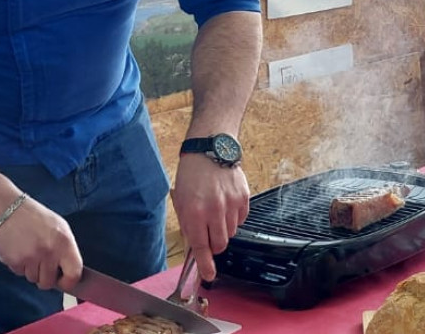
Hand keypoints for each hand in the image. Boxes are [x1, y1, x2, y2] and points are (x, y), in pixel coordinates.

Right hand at [0, 196, 82, 291]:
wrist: (9, 209)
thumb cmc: (37, 218)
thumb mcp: (61, 228)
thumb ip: (66, 250)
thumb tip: (69, 273)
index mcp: (64, 243)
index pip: (73, 274)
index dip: (69, 282)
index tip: (63, 281)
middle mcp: (48, 252)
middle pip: (48, 283)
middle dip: (45, 277)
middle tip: (42, 264)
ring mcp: (30, 257)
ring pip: (32, 279)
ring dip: (31, 270)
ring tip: (29, 252)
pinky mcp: (14, 260)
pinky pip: (19, 273)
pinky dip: (19, 265)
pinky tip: (19, 250)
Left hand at [172, 153, 249, 280]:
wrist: (210, 149)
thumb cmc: (192, 173)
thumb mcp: (181, 200)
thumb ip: (188, 224)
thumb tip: (196, 246)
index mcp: (195, 212)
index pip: (201, 246)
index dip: (205, 264)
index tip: (208, 274)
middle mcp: (214, 210)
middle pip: (220, 244)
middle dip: (214, 245)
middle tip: (208, 234)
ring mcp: (231, 204)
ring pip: (231, 232)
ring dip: (223, 229)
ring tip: (216, 211)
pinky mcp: (243, 198)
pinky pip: (241, 219)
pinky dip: (233, 218)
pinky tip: (225, 204)